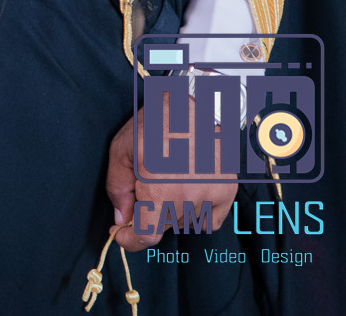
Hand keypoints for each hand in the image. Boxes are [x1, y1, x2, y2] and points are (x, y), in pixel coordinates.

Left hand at [104, 115, 236, 251]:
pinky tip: (185, 192)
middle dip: (147, 214)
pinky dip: (195, 214)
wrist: (193, 104)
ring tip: (166, 180)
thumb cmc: (153, 123)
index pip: (146, 235)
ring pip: (183, 223)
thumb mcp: (122, 150)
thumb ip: (118, 188)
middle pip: (162, 226)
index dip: (130, 240)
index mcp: (159, 189)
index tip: (120, 234)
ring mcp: (211, 196)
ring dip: (170, 211)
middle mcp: (188, 198)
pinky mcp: (227, 193)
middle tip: (142, 188)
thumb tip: (121, 220)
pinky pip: (208, 220)